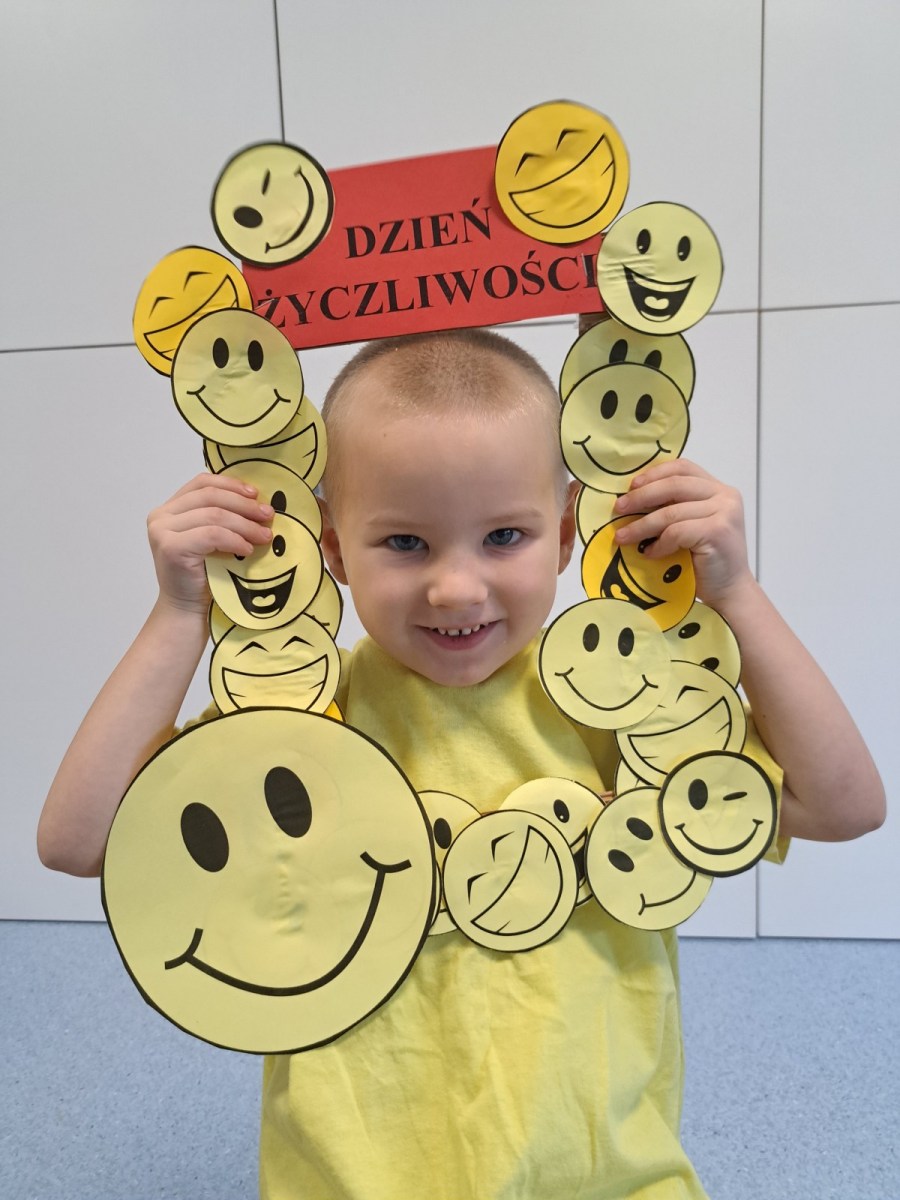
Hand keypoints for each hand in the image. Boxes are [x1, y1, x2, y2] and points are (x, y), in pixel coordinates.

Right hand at [147, 473, 273, 613]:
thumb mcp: (212, 539)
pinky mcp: (171, 547)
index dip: (231, 484)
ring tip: (264, 535)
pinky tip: (248, 548)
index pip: (202, 483)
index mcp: (170, 508)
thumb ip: (221, 516)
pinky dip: (235, 539)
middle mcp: (161, 516)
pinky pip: (212, 534)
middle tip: (268, 515)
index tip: (256, 494)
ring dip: (245, 524)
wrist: (187, 610)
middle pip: (210, 496)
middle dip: (244, 505)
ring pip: (214, 515)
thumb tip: (257, 499)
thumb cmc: (204, 576)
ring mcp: (162, 531)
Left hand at [612, 460, 753, 607]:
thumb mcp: (690, 525)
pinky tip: (650, 553)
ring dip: (641, 526)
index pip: (683, 467)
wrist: (729, 592)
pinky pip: (676, 532)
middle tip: (618, 509)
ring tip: (623, 537)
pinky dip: (658, 544)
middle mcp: (725, 496)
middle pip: (673, 485)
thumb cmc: (706, 562)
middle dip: (641, 497)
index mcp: (718, 489)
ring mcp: (724, 512)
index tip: (631, 486)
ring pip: (670, 512)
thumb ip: (674, 507)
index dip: (654, 473)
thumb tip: (631, 499)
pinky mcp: (718, 531)